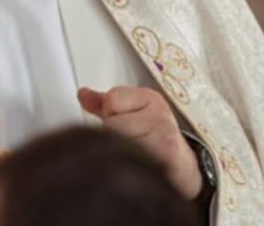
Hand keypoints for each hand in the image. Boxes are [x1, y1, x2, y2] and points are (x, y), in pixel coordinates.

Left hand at [77, 85, 202, 199]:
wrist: (180, 167)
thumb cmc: (154, 137)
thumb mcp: (130, 112)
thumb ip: (103, 104)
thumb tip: (82, 94)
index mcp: (150, 99)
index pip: (112, 99)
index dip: (111, 115)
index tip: (123, 121)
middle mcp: (160, 117)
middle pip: (112, 125)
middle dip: (113, 137)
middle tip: (129, 142)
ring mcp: (164, 141)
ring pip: (117, 145)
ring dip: (118, 154)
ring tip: (132, 155)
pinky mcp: (165, 164)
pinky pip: (128, 164)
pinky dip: (126, 168)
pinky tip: (136, 167)